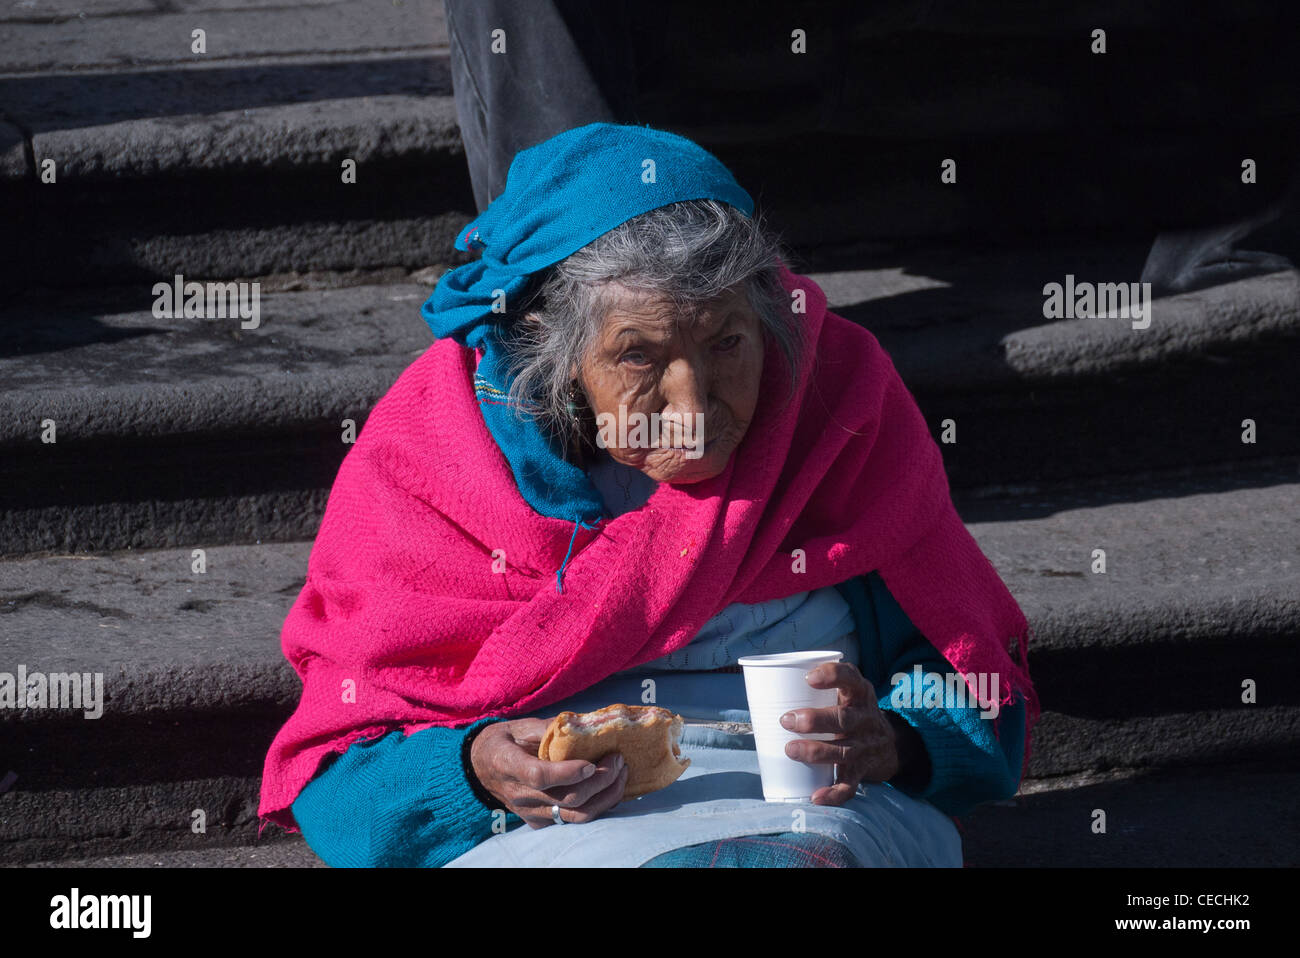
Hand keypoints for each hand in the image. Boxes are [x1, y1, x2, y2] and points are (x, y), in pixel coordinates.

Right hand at [469, 718, 628, 827]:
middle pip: (567, 798)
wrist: (479, 768)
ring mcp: (530, 812)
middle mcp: (519, 794)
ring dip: (606, 797)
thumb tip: (581, 723)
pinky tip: (610, 788)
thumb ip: (547, 727)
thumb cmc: (502, 741)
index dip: (568, 773)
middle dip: (601, 780)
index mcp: (508, 764)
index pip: (540, 776)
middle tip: (618, 760)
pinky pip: (573, 820)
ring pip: (576, 816)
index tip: (591, 763)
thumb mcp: (518, 726)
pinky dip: (597, 806)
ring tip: (621, 774)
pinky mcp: (538, 822)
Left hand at [780, 662, 899, 805]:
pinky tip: (815, 796)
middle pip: (843, 719)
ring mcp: (864, 746)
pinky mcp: (862, 770)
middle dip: (815, 720)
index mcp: (858, 693)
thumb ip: (818, 687)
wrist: (889, 743)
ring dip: (816, 751)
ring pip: (843, 751)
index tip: (809, 678)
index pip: (850, 678)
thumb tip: (764, 690)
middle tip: (786, 720)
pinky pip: (849, 784)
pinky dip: (834, 793)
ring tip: (790, 750)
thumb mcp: (846, 692)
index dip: (831, 676)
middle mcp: (865, 718)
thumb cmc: (852, 711)